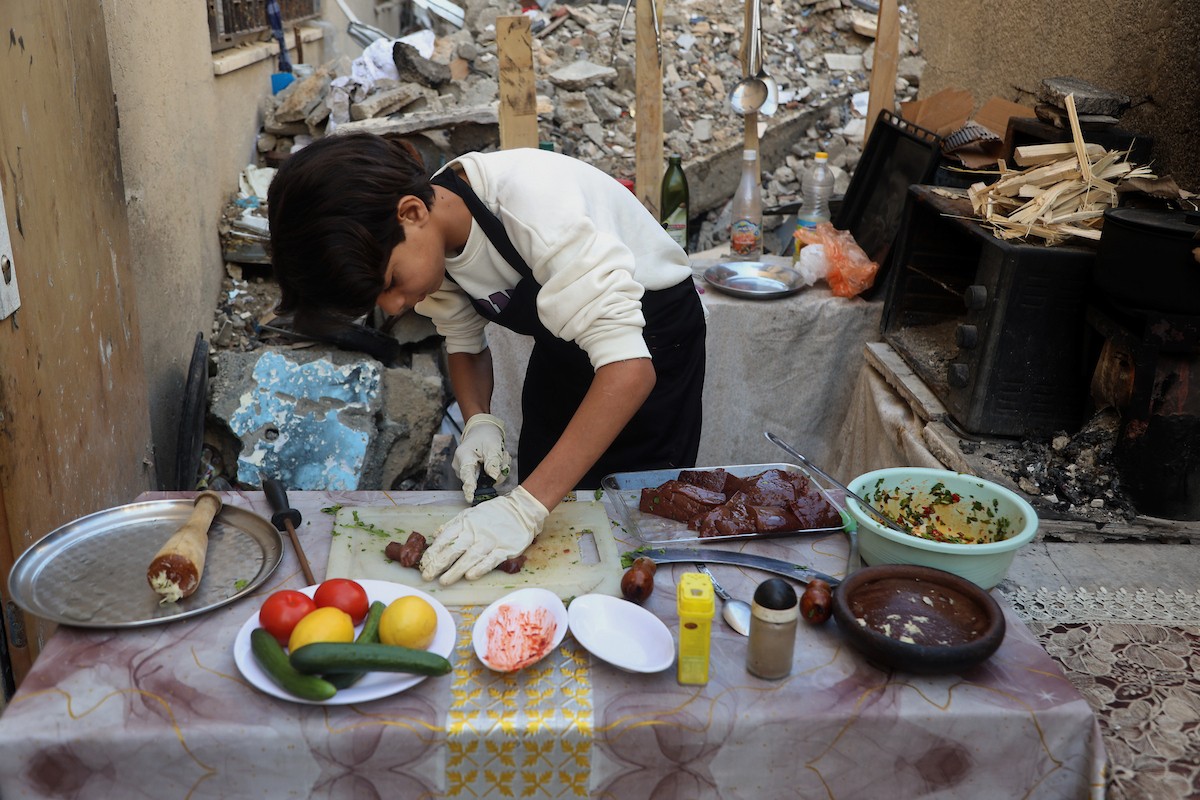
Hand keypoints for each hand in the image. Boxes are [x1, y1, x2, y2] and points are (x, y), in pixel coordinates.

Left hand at [420, 486, 547, 584]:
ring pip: (470, 557)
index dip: (433, 552)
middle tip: (427, 575)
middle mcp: (475, 533)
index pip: (445, 539)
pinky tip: (470, 576)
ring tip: (444, 581)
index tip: (423, 563)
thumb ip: (453, 525)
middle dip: (438, 563)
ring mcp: (490, 541)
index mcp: (465, 523)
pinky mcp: (504, 550)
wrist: (521, 510)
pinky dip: (480, 568)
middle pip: (454, 549)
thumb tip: (436, 535)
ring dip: (456, 570)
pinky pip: (490, 560)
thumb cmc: (494, 513)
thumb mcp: (470, 513)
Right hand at [452, 413, 511, 503]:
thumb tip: (494, 478)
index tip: (470, 498)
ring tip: (500, 455)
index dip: (469, 487)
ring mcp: (464, 471)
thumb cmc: (486, 436)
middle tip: (503, 455)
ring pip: (483, 481)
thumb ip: (493, 462)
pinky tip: (495, 460)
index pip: (467, 474)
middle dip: (495, 472)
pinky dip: (493, 472)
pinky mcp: (470, 474)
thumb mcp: (493, 446)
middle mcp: (460, 466)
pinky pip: (484, 479)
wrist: (481, 431)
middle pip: (478, 480)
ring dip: (496, 471)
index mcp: (464, 456)